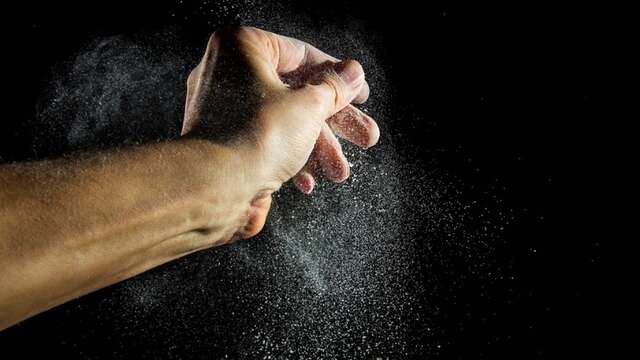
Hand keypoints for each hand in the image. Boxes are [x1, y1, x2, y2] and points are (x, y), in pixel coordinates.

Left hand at [181, 26, 378, 238]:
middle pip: (295, 93)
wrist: (214, 189)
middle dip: (334, 122)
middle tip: (364, 136)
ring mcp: (222, 111)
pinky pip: (263, 142)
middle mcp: (226, 74)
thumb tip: (352, 74)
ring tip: (340, 172)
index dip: (337, 75)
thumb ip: (334, 89)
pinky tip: (308, 180)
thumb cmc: (256, 137)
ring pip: (282, 122)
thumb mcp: (309, 106)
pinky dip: (288, 158)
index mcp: (240, 47)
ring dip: (317, 148)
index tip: (359, 93)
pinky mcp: (222, 143)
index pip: (300, 54)